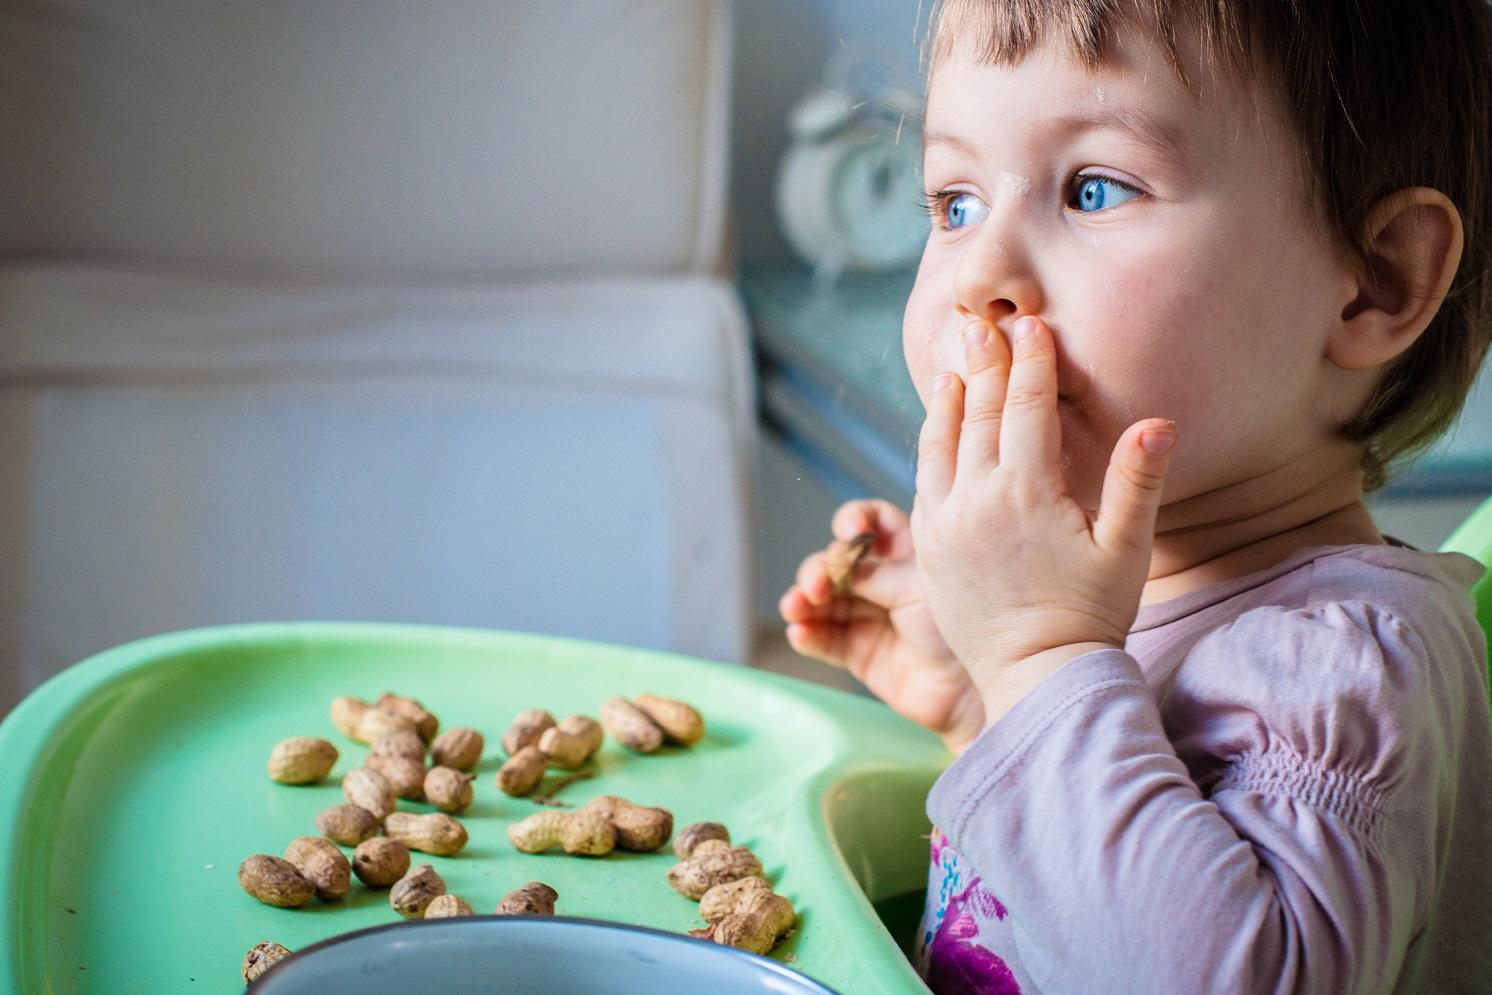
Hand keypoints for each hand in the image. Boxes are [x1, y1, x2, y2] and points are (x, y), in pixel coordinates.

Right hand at [779, 499, 983, 752]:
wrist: (971, 690)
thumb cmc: (958, 628)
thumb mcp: (918, 588)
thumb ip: (874, 574)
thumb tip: (836, 566)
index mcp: (907, 554)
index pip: (874, 522)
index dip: (855, 519)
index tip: (848, 531)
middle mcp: (883, 581)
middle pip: (835, 562)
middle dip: (819, 569)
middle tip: (818, 587)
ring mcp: (868, 617)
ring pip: (820, 600)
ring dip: (801, 600)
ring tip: (796, 608)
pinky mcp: (857, 653)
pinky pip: (822, 639)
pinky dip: (806, 634)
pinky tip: (800, 632)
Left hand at [910, 316, 1176, 720]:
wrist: (1037, 677)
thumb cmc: (1092, 614)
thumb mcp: (1127, 549)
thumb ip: (1139, 482)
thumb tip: (1160, 422)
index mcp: (1025, 492)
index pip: (1026, 409)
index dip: (1030, 363)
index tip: (1031, 325)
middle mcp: (975, 500)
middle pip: (979, 414)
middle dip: (986, 365)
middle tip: (984, 323)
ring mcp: (944, 523)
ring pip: (940, 443)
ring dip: (950, 400)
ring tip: (955, 365)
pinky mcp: (928, 547)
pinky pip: (924, 480)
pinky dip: (931, 444)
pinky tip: (939, 429)